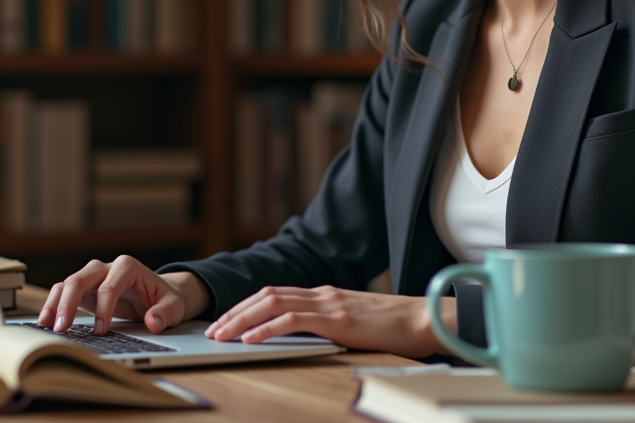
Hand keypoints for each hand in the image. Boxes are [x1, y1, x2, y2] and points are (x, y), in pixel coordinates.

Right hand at [37, 257, 209, 335]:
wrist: (158, 295)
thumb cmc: (164, 299)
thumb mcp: (174, 306)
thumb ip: (165, 313)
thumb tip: (153, 323)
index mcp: (128, 267)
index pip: (110, 285)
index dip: (103, 308)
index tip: (101, 331)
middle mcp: (107, 267)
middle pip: (81, 279)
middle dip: (69, 303)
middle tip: (62, 328)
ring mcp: (93, 277)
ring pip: (68, 283)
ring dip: (56, 304)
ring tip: (48, 326)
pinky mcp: (84, 288)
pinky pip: (64, 292)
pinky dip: (53, 304)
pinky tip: (46, 322)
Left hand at [204, 286, 456, 358]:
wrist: (422, 320)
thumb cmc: (393, 327)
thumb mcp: (353, 325)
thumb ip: (328, 327)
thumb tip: (303, 340)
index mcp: (324, 295)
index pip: (275, 294)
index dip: (246, 306)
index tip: (226, 321)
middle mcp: (321, 293)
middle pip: (266, 295)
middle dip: (235, 311)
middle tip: (212, 329)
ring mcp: (328, 303)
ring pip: (273, 303)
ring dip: (242, 318)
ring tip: (222, 334)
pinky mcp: (337, 319)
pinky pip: (293, 320)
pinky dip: (267, 328)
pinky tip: (251, 338)